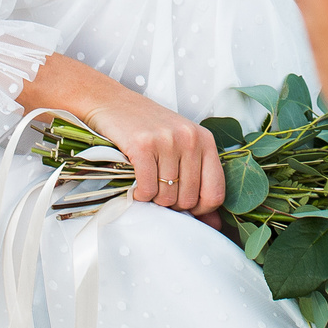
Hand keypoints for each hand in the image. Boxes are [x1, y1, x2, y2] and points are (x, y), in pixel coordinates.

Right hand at [26, 56, 226, 216]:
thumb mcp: (180, 147)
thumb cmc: (148, 128)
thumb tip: (216, 225)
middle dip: (172, 205)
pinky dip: (140, 195)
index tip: (186, 207)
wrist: (111, 102)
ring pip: (167, 196)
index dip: (201, 209)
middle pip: (189, 199)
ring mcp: (166, 141)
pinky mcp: (142, 145)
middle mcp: (190, 139)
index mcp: (205, 140)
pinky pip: (147, 188)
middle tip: (159, 193)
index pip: (216, 192)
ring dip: (154, 200)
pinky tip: (135, 187)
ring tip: (146, 185)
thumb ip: (199, 181)